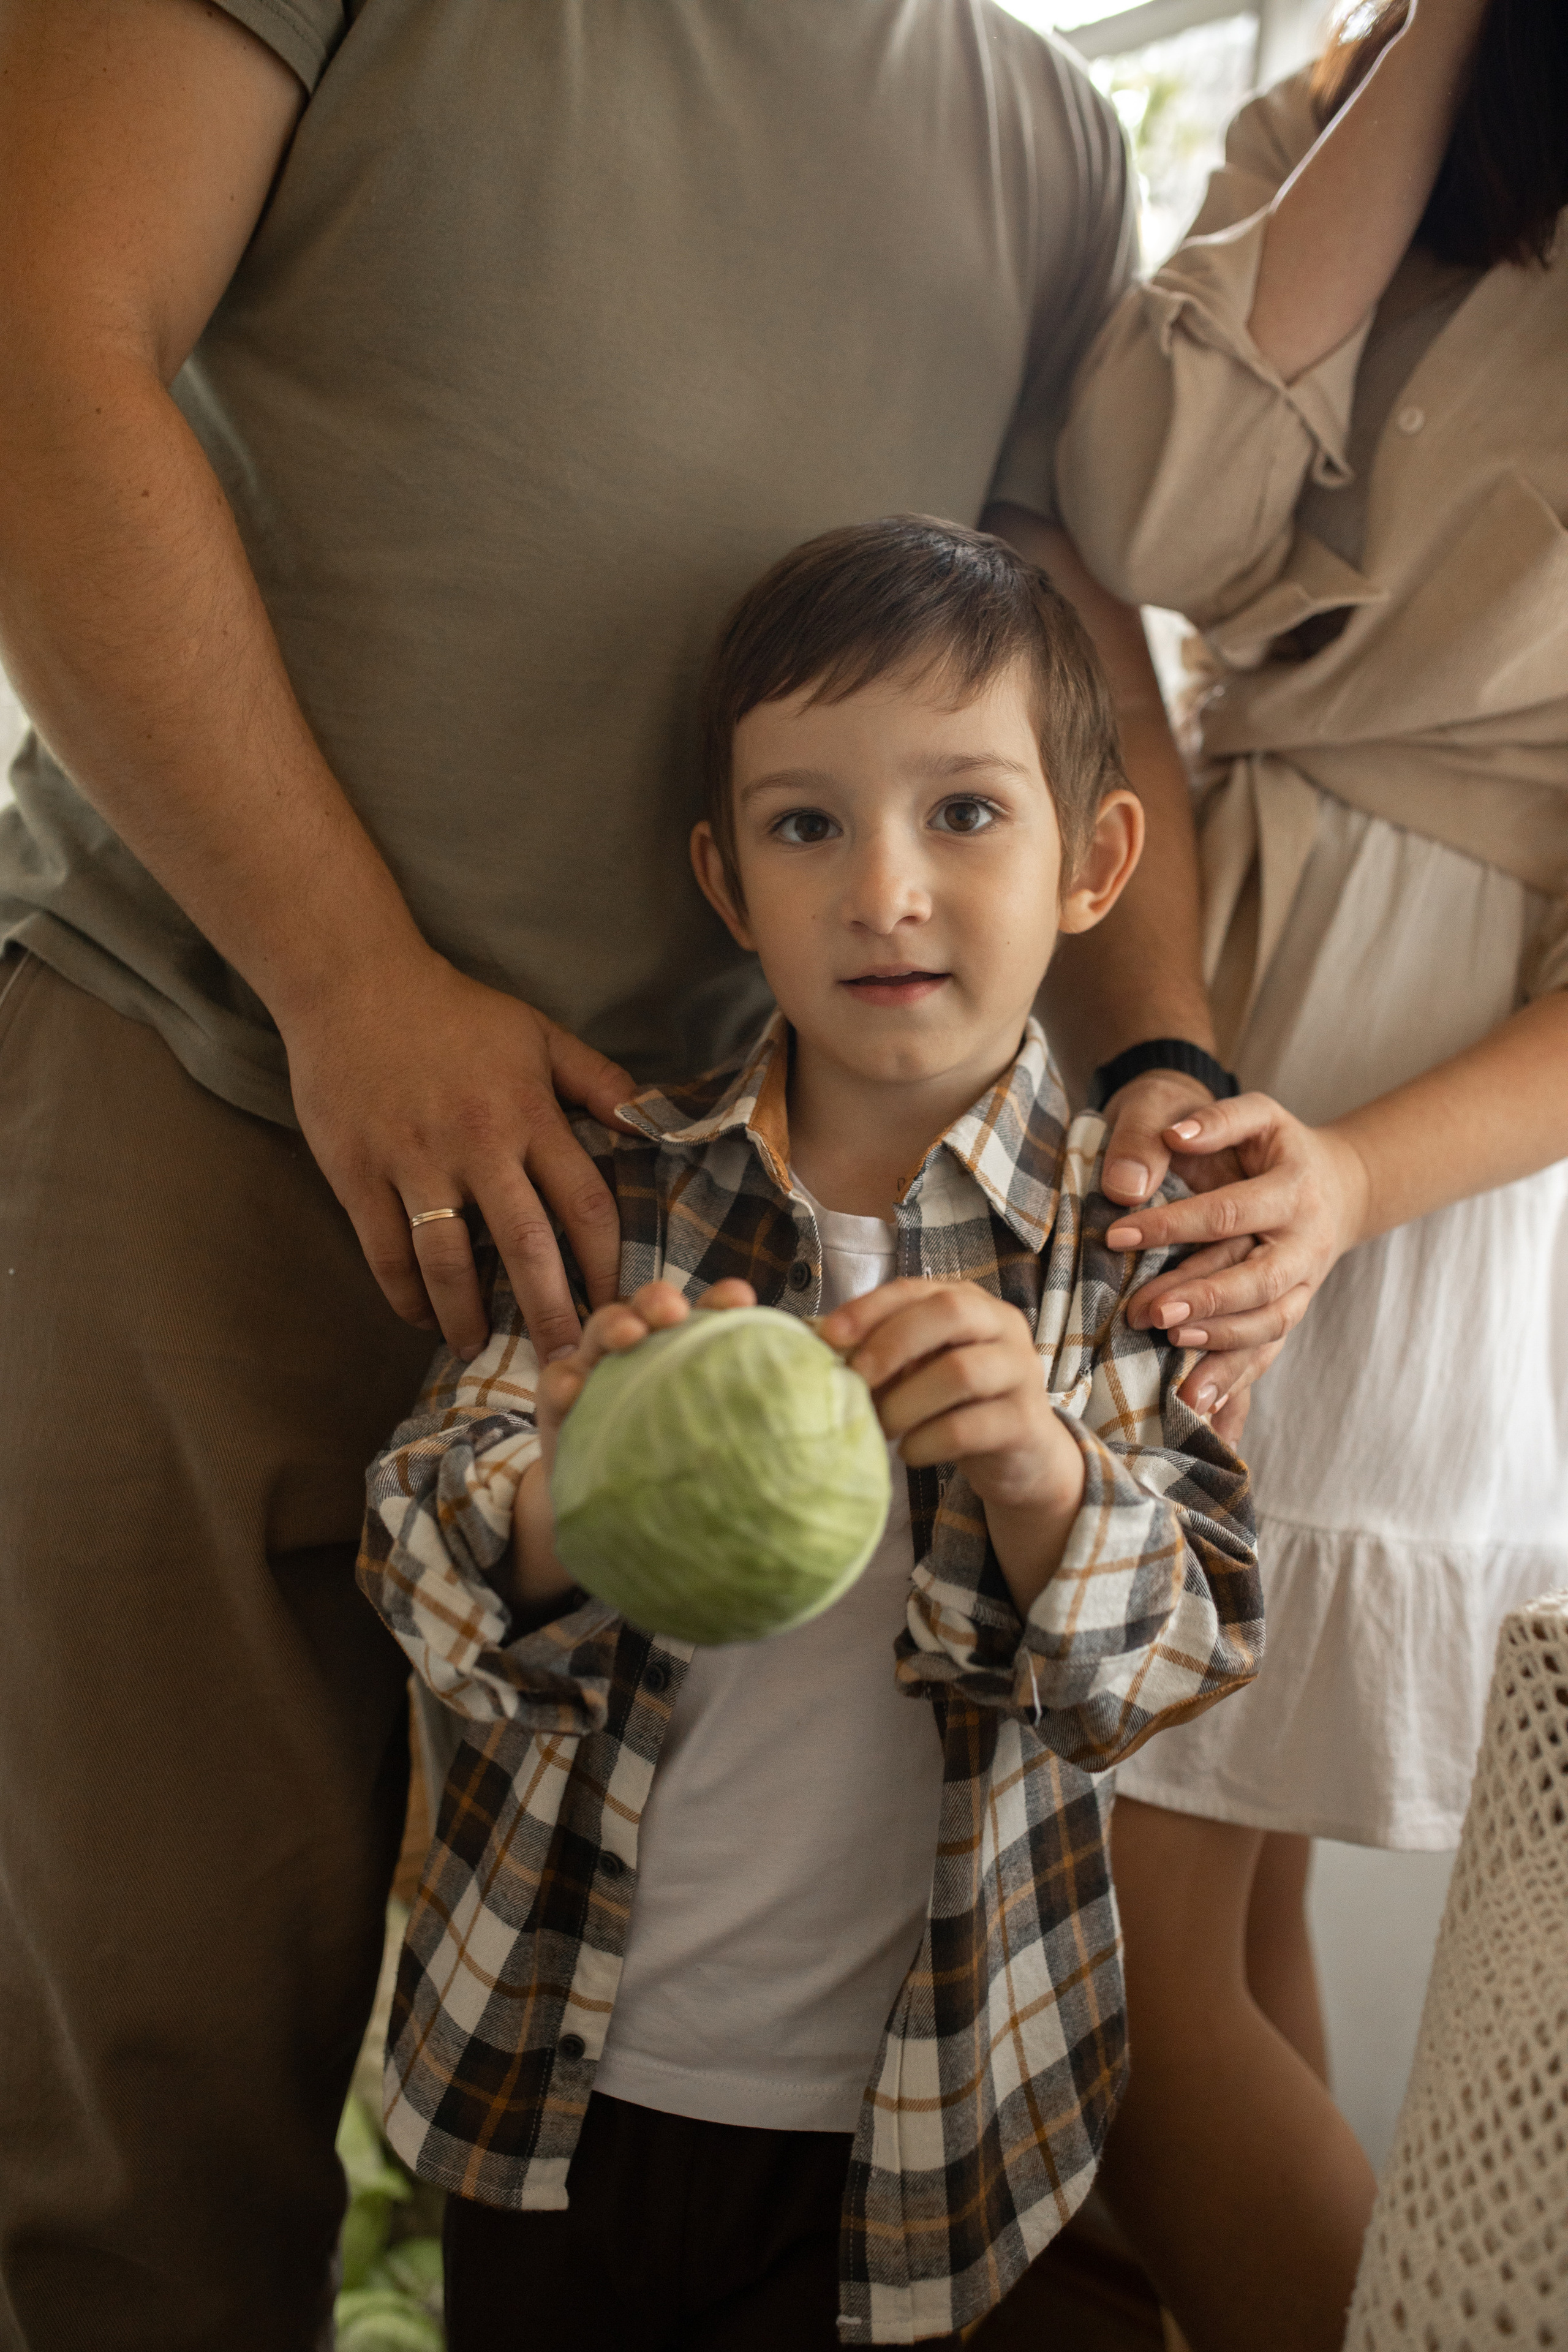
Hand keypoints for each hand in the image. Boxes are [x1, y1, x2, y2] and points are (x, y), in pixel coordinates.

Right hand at [283, 944, 637, 1363]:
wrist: (352, 983)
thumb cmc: (454, 1012)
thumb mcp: (538, 1034)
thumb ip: (598, 1081)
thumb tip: (652, 1123)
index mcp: (526, 1113)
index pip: (582, 1202)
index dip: (603, 1262)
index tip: (616, 1303)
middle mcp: (475, 1144)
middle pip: (525, 1244)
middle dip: (550, 1310)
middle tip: (565, 1360)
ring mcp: (412, 1162)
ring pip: (448, 1260)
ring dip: (466, 1313)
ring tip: (478, 1345)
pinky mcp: (357, 1173)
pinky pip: (385, 1251)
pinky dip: (404, 1293)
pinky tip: (420, 1316)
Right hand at [512, 1278, 755, 1610]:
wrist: (615, 1521)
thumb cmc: (679, 1470)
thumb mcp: (725, 1449)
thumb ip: (764, 1431)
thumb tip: (836, 1419)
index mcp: (687, 1356)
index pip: (707, 1317)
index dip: (722, 1301)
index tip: (741, 1299)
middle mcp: (643, 1355)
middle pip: (650, 1311)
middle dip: (660, 1300)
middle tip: (674, 1311)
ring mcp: (598, 1375)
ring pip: (602, 1333)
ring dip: (615, 1325)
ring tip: (630, 1335)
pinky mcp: (561, 1406)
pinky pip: (556, 1386)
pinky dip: (563, 1380)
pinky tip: (573, 1387)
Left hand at [820, 1278, 1085, 1614]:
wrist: (1025, 1455)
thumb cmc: (958, 1404)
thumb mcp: (923, 1368)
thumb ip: (884, 1353)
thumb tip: (819, 1353)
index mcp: (969, 1302)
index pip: (915, 1290)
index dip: (869, 1308)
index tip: (829, 1337)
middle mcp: (1002, 1326)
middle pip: (948, 1314)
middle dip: (891, 1345)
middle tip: (857, 1382)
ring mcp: (1020, 1372)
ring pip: (961, 1372)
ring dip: (907, 1402)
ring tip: (883, 1427)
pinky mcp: (1025, 1422)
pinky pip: (970, 1427)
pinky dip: (928, 1442)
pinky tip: (910, 1453)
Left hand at [1104, 1093, 1370, 1421]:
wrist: (1334, 1183)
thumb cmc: (1273, 1145)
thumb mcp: (1253, 1116)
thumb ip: (1214, 1121)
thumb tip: (1173, 1136)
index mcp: (1294, 1188)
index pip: (1229, 1213)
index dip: (1173, 1226)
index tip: (1117, 1236)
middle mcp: (1306, 1241)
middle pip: (1257, 1278)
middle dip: (1202, 1297)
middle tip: (1146, 1313)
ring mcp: (1306, 1282)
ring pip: (1269, 1321)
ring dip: (1221, 1342)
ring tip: (1171, 1350)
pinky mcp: (1293, 1310)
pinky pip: (1269, 1350)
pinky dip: (1236, 1380)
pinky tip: (1198, 1403)